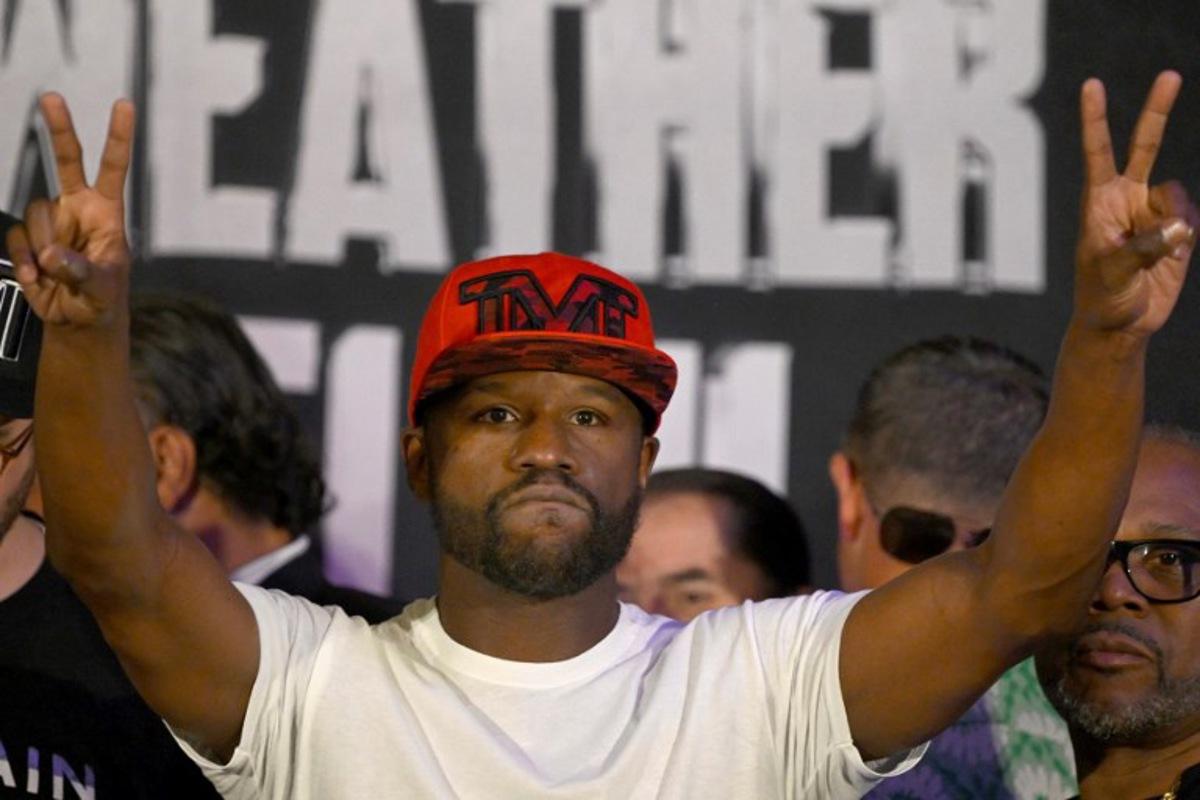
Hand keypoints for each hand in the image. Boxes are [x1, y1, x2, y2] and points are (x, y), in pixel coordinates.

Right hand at [3, 93, 134, 327]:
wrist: (77, 321)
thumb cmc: (102, 300)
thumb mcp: (102, 290)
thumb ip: (81, 271)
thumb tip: (52, 254)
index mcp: (107, 214)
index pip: (114, 169)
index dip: (118, 137)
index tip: (124, 105)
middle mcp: (77, 209)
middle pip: (66, 160)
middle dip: (59, 128)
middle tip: (51, 97)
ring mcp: (51, 221)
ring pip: (36, 210)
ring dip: (43, 244)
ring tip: (57, 271)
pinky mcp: (28, 237)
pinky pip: (17, 236)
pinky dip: (25, 259)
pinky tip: (39, 277)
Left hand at [1074, 71, 1198, 337]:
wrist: (1123, 323)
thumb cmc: (1103, 297)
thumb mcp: (1113, 274)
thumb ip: (1143, 248)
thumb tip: (1178, 226)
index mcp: (1099, 202)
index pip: (1098, 153)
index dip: (1096, 119)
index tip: (1091, 86)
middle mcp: (1127, 198)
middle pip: (1145, 145)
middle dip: (1158, 110)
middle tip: (1170, 75)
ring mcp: (1153, 211)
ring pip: (1178, 194)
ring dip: (1176, 221)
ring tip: (1161, 251)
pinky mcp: (1177, 228)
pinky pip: (1192, 217)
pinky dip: (1188, 236)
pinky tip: (1173, 257)